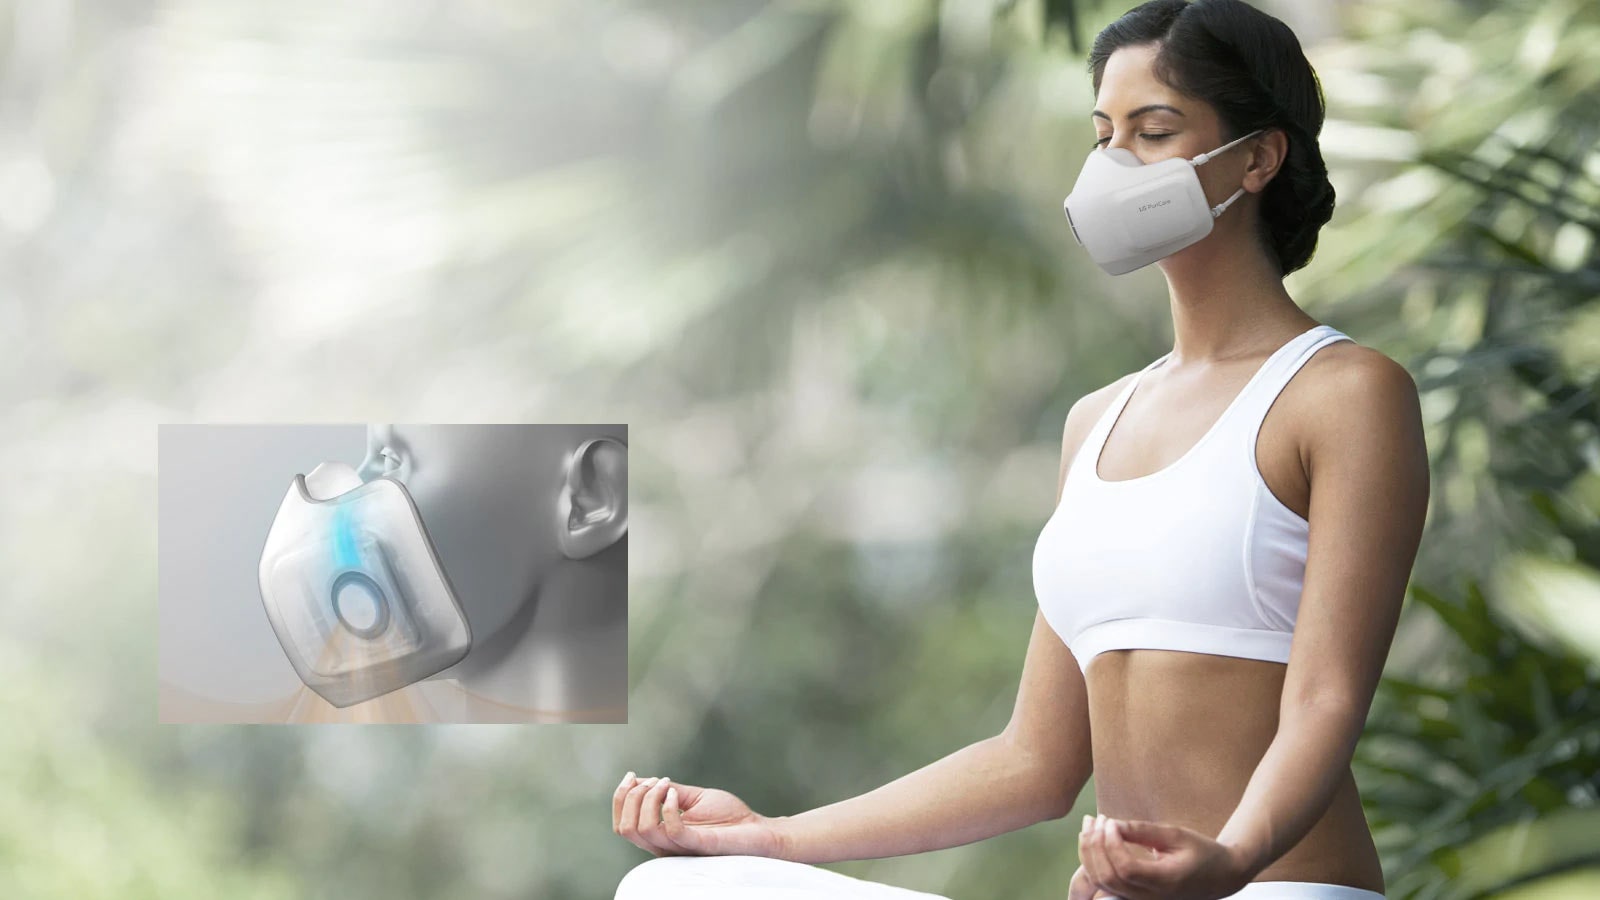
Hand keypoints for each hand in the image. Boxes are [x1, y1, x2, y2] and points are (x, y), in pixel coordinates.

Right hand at [611, 771, 784, 858]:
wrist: (758, 829)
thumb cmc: (729, 816)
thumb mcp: (693, 797)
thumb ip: (667, 791)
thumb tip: (640, 779)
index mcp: (659, 834)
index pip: (622, 824)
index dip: (620, 798)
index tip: (632, 774)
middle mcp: (664, 844)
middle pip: (624, 828)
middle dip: (629, 797)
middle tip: (653, 780)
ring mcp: (678, 846)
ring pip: (641, 830)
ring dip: (648, 799)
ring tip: (667, 784)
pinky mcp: (696, 844)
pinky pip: (671, 830)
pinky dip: (667, 806)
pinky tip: (676, 793)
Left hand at [1073, 813, 1252, 899]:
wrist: (1219, 877)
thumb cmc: (1202, 852)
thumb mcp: (1177, 835)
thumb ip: (1143, 831)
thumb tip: (1111, 824)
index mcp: (1165, 881)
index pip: (1125, 869)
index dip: (1111, 844)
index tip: (1110, 821)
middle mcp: (1150, 897)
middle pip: (1107, 877)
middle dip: (1094, 846)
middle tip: (1096, 819)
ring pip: (1101, 882)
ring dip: (1089, 852)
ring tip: (1091, 824)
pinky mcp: (1134, 897)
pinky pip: (1105, 883)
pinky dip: (1094, 861)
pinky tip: (1094, 839)